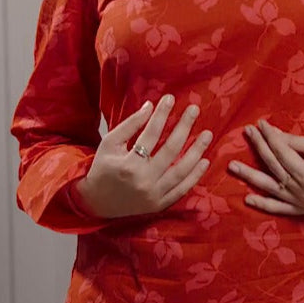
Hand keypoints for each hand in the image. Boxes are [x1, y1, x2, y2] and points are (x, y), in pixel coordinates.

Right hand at [75, 96, 210, 217]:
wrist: (96, 202)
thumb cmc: (103, 169)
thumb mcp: (109, 143)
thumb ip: (130, 125)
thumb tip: (150, 106)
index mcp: (128, 164)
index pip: (150, 134)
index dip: (161, 115)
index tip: (170, 98)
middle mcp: (143, 180)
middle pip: (170, 150)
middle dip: (184, 127)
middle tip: (194, 110)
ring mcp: (153, 195)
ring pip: (181, 171)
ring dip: (196, 151)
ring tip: (207, 134)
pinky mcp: (159, 204)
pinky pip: (182, 190)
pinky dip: (195, 176)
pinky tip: (205, 161)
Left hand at [228, 119, 303, 215]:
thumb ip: (297, 143)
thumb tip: (275, 134)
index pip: (281, 151)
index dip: (270, 136)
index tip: (259, 124)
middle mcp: (299, 190)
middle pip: (273, 166)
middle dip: (259, 147)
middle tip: (247, 133)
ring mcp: (300, 203)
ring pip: (270, 188)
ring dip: (250, 176)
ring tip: (233, 166)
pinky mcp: (303, 210)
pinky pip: (279, 209)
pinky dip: (264, 204)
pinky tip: (248, 197)